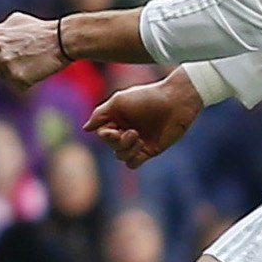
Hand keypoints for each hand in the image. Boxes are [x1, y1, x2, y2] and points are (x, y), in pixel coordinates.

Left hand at [0, 11, 66, 90]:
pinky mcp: (15, 76)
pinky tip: (39, 70)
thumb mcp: (18, 22)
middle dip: (10, 69)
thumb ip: (3, 33)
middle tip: (29, 63)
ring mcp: (3, 61)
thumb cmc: (45, 31)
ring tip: (36, 64)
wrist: (62, 38)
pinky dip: (29, 83)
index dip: (7, 58)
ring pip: (6, 78)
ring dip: (20, 76)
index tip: (20, 56)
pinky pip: (19, 87)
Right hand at [85, 74, 202, 165]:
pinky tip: (143, 147)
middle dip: (119, 142)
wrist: (175, 102)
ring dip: (127, 150)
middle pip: (111, 146)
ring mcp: (138, 141)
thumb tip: (85, 129)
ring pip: (120, 156)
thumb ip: (100, 114)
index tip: (116, 131)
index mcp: (117, 118)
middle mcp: (125, 130)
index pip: (103, 134)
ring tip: (139, 138)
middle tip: (133, 132)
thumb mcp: (119, 101)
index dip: (107, 136)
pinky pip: (133, 163)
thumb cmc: (147, 97)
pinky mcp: (150, 150)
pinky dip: (134, 158)